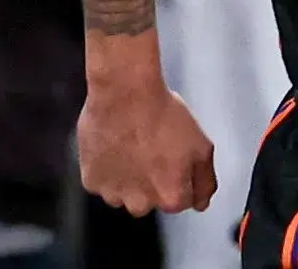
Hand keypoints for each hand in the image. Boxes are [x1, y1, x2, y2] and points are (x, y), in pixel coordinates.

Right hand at [77, 85, 217, 215]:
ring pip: (124, 192)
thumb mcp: (203, 147)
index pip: (183, 200)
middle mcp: (140, 205)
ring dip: (128, 177)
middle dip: (153, 181)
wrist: (126, 93)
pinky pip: (101, 180)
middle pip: (151, 199)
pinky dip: (106, 168)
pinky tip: (114, 145)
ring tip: (132, 145)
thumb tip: (202, 203)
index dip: (182, 175)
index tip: (176, 155)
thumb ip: (205, 182)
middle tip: (153, 148)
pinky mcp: (91, 181)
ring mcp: (113, 194)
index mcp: (171, 198)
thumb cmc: (164, 116)